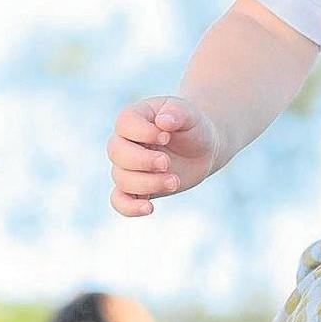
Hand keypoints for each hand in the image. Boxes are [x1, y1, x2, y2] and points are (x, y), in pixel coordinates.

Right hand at [107, 96, 221, 215]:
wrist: (203, 148)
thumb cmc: (193, 126)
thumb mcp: (190, 113)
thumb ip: (177, 112)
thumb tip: (163, 122)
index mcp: (134, 119)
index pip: (124, 124)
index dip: (143, 133)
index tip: (166, 136)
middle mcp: (125, 143)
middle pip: (117, 153)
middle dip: (143, 161)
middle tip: (167, 162)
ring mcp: (129, 167)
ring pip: (122, 179)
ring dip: (148, 183)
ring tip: (175, 181)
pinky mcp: (138, 188)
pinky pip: (120, 200)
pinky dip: (129, 207)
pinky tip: (149, 208)